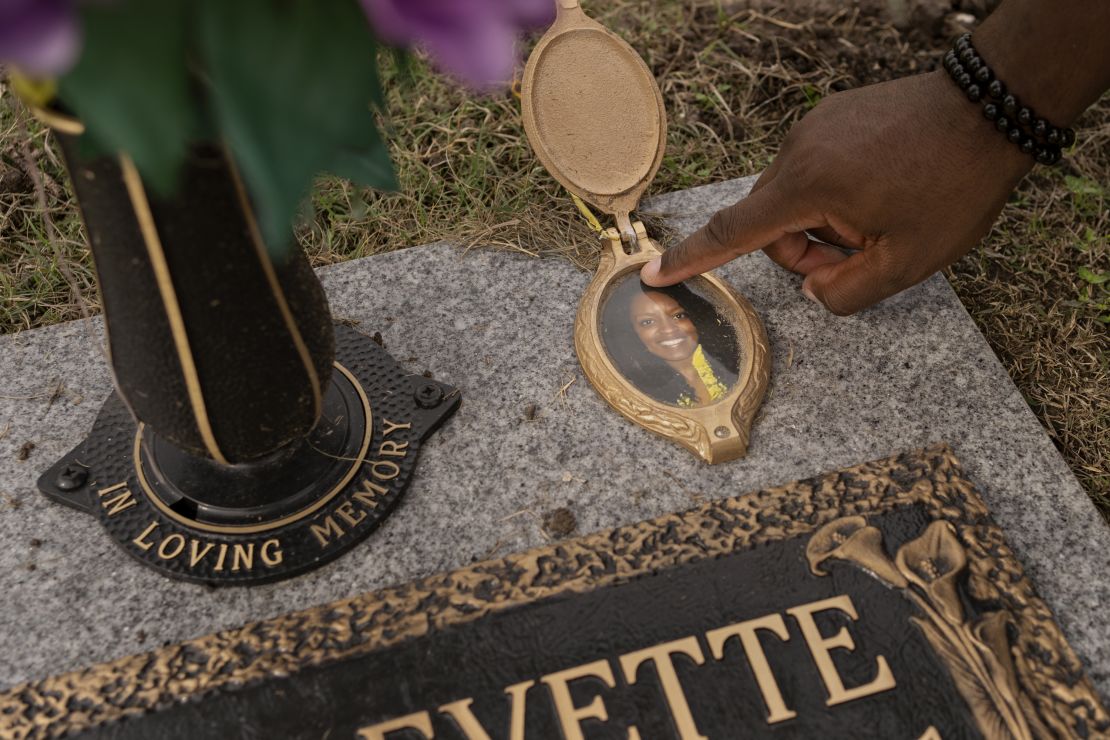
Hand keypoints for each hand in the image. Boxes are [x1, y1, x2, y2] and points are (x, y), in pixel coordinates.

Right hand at [640, 70, 1032, 314]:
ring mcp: (815, 128)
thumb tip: (811, 287)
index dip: (690, 260)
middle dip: (806, 249)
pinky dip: (836, 192)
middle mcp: (798, 151)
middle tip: (863, 252)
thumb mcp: (907, 262)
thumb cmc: (953, 185)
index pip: (731, 234)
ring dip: (825, 221)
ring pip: (793, 197)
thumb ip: (844, 293)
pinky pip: (814, 168)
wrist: (991, 108)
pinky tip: (883, 187)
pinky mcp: (832, 117)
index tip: (652, 274)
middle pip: (769, 222)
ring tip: (882, 215)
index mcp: (807, 187)